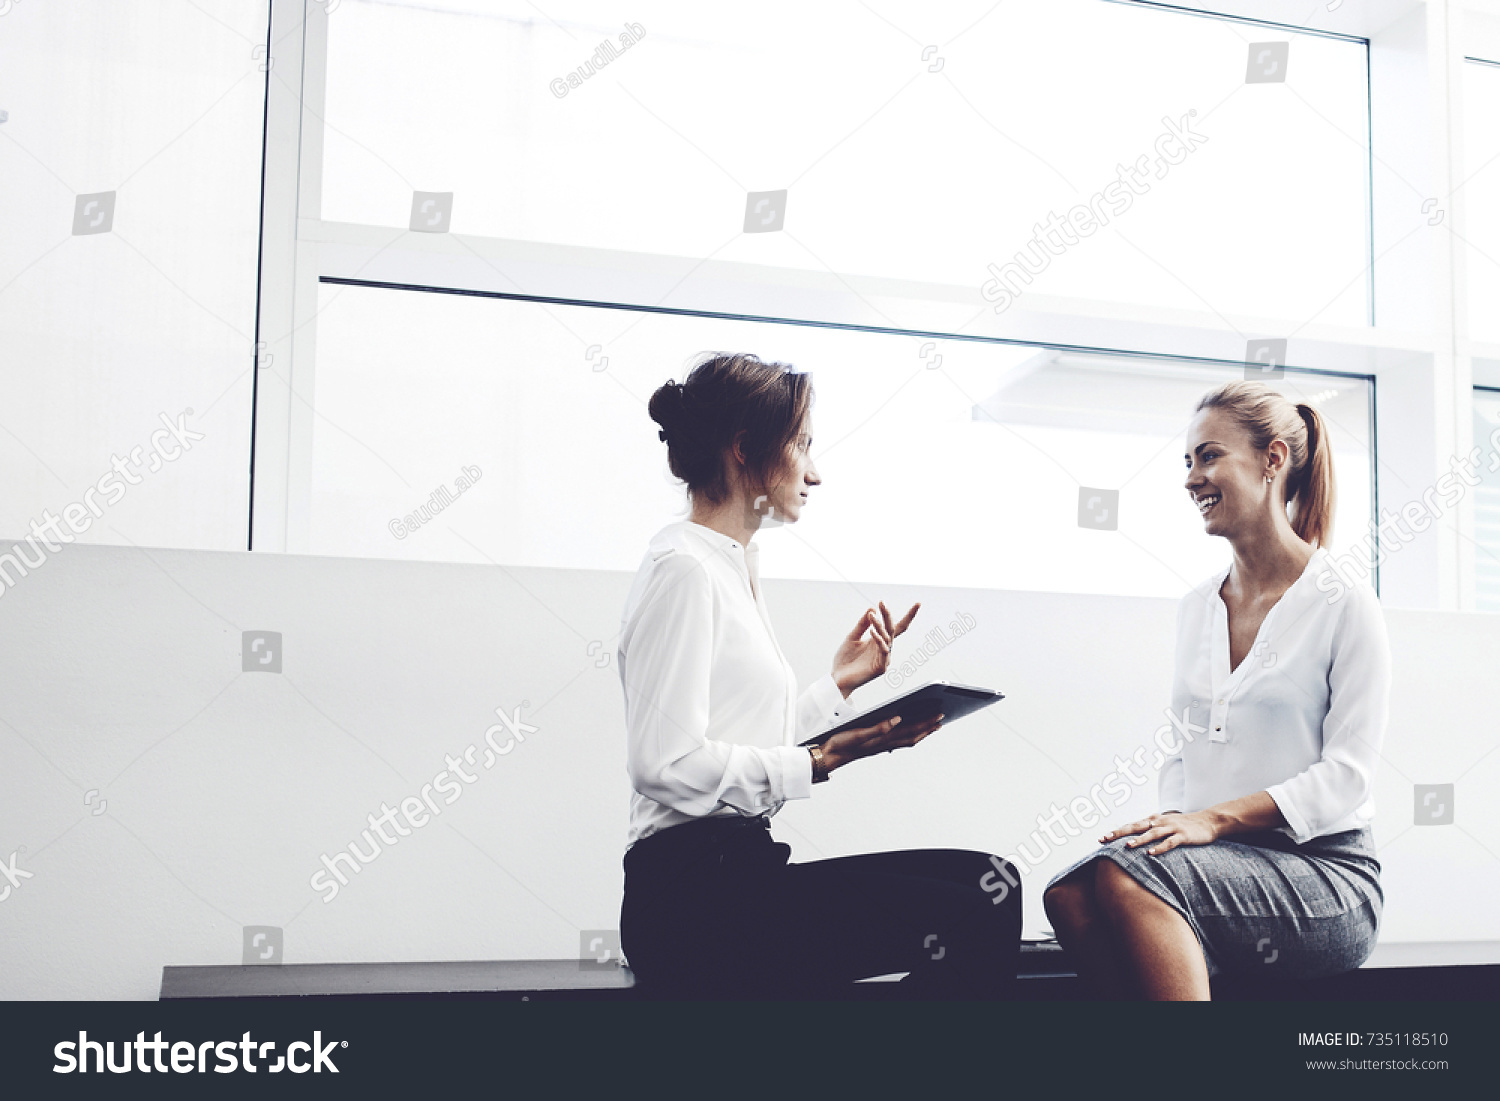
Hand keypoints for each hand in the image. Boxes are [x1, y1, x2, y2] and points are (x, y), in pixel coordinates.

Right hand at [819, 711, 943, 772]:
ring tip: (930, 725)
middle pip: (913, 735)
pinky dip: (908, 735)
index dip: (926, 722)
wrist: (828, 754)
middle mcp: (885, 743)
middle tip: (941, 719)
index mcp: (883, 738)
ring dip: (920, 732)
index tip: (939, 715)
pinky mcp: (876, 744)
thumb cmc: (840, 742)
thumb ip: (878, 728)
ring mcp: (881, 745)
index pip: (910, 729)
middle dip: (928, 727)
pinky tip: (909, 731)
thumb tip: (897, 719)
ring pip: (907, 739)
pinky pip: (898, 740)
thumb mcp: (858, 733)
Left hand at [831, 601, 919, 694]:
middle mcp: (883, 648)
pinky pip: (883, 650)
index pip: (895, 626)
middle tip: (883, 603)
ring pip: (886, 638)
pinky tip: (872, 631)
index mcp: (878, 640)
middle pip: (892, 629)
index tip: (918, 604)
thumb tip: (872, 608)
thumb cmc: (845, 659)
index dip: (908, 616)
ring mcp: (884, 658)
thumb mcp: (852, 637)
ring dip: (879, 626)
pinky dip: (879, 640)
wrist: (837, 678)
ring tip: (872, 616)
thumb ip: (862, 624)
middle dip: (888, 615)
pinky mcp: (881, 667)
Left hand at [1100, 811, 1218, 855]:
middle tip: (1105, 839)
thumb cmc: (1184, 825)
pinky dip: (1160, 848)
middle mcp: (1159, 822)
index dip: (1116, 831)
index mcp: (1153, 820)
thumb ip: (1151, 830)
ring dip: (1139, 840)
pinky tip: (1151, 854)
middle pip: (1136, 826)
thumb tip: (1134, 839)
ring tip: (1127, 846)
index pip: (1131, 825)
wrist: (1208, 821)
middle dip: (1119, 833)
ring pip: (1152, 834)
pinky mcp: (1183, 836)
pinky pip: (1170, 842)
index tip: (1101, 838)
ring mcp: (1171, 828)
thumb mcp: (1165, 825)